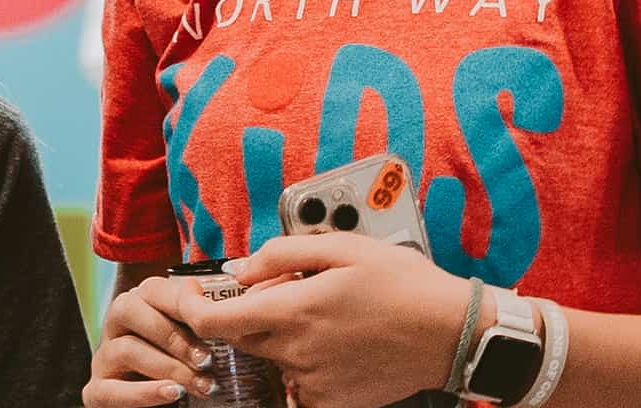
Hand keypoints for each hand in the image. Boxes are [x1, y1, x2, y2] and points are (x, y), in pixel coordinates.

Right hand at [84, 274, 220, 406]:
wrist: (168, 401)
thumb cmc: (186, 360)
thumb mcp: (193, 335)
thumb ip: (199, 317)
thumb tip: (219, 307)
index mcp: (139, 300)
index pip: (154, 289)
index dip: (184, 302)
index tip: (214, 321)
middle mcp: (116, 323)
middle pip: (131, 311)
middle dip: (175, 337)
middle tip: (208, 360)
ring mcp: (103, 356)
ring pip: (125, 349)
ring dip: (168, 368)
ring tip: (201, 384)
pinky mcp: (97, 390)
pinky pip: (111, 390)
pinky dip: (144, 393)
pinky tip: (173, 394)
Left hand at [175, 233, 475, 407]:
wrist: (449, 333)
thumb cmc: (403, 284)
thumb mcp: (342, 248)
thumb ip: (281, 255)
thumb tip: (240, 268)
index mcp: (294, 312)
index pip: (214, 322)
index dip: (192, 307)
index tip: (191, 292)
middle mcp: (297, 352)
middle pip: (240, 336)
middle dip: (246, 310)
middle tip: (284, 287)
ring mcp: (313, 382)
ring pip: (271, 355)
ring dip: (280, 333)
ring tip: (323, 311)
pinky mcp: (331, 401)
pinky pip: (296, 380)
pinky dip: (302, 359)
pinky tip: (335, 339)